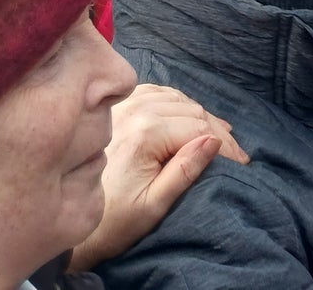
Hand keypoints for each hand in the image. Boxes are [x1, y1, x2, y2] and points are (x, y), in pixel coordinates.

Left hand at [68, 83, 247, 269]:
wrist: (71, 216)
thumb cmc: (114, 220)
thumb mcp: (154, 204)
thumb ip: (184, 170)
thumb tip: (213, 141)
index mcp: (146, 131)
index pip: (200, 128)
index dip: (225, 146)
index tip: (242, 164)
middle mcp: (135, 108)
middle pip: (191, 110)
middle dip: (216, 132)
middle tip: (236, 154)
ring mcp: (124, 104)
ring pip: (176, 97)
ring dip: (199, 115)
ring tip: (219, 136)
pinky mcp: (118, 106)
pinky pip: (157, 92)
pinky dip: (178, 102)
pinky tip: (187, 116)